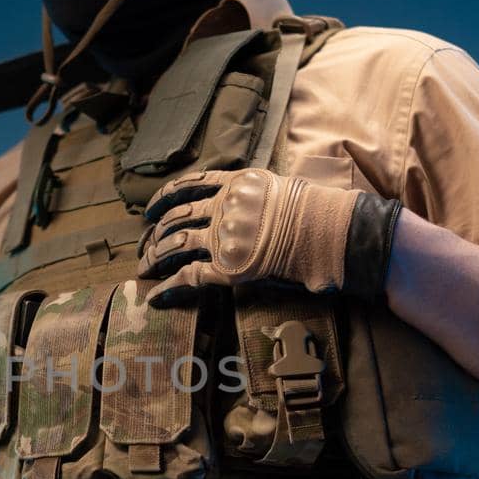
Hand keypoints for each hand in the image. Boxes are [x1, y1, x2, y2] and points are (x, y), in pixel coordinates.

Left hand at [137, 166, 400, 304]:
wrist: (333, 233)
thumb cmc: (317, 214)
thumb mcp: (281, 189)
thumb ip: (253, 195)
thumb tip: (240, 202)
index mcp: (236, 184)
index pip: (189, 185)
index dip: (163, 198)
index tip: (149, 209)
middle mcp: (225, 207)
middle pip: (176, 216)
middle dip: (156, 232)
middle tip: (144, 245)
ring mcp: (224, 236)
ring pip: (175, 243)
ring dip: (155, 256)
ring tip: (144, 268)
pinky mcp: (228, 266)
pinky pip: (188, 275)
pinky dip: (168, 285)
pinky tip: (155, 295)